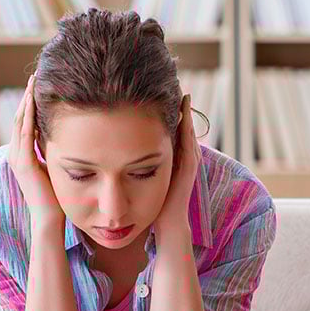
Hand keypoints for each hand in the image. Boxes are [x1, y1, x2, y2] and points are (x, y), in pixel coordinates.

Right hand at [8, 74, 63, 229]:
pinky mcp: (22, 163)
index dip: (31, 102)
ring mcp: (16, 157)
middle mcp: (15, 153)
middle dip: (28, 95)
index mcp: (22, 154)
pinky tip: (35, 102)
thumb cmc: (57, 197)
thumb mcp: (55, 166)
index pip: (26, 121)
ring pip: (20, 121)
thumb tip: (66, 136)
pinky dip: (29, 116)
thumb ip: (55, 151)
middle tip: (35, 75)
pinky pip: (25, 133)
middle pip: (20, 116)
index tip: (40, 84)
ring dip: (27, 100)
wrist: (50, 219)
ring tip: (33, 81)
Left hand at [153, 93, 197, 237]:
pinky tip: (183, 111)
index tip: (161, 96)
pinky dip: (187, 125)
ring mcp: (189, 162)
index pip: (172, 132)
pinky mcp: (190, 166)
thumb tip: (119, 152)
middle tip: (176, 86)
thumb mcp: (144, 178)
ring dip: (186, 113)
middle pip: (182, 127)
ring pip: (188, 131)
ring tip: (181, 93)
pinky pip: (189, 141)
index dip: (168, 115)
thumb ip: (139, 165)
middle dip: (180, 109)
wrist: (168, 224)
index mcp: (173, 160)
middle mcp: (184, 159)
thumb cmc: (153, 205)